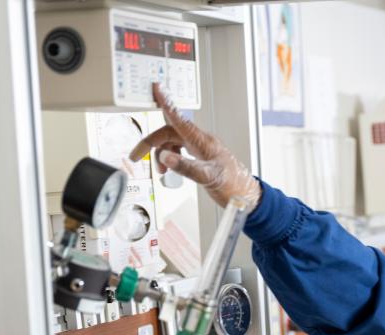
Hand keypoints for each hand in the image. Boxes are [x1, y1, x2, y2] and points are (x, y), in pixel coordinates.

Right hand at [129, 83, 260, 208]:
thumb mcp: (208, 177)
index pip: (179, 118)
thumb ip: (186, 167)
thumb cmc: (233, 185)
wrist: (246, 195)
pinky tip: (171, 169)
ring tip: (161, 171)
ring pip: (172, 143)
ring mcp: (200, 148)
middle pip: (168, 133)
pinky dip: (171, 159)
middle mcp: (200, 141)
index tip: (156, 88)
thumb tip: (165, 158)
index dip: (166, 103)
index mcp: (202, 141)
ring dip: (161, 155)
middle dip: (151, 144)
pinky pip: (179, 151)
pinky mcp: (201, 156)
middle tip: (137, 156)